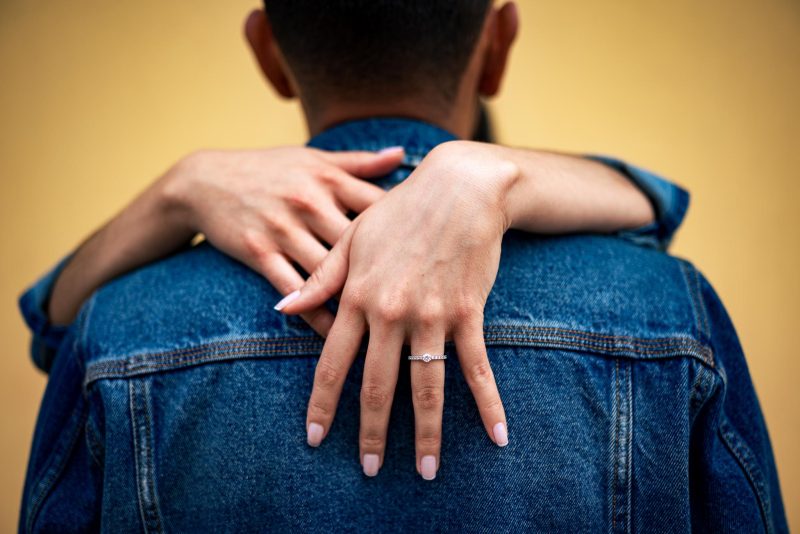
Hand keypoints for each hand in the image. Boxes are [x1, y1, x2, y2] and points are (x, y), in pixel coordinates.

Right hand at [163, 146, 403, 334]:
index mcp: (330, 178)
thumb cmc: (268, 168)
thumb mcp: (313, 158)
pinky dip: (316, 314)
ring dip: (358, 302)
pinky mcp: (259, 251)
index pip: (381, 204)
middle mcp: (311, 202)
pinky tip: (338, 336)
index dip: (413, 230)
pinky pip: (295, 288)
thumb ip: (358, 162)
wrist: (203, 178)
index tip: (438, 254)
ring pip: (330, 271)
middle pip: (362, 242)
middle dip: (393, 272)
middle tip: (424, 304)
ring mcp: (284, 228)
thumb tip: (402, 155)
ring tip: (391, 331)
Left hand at [278, 141, 519, 478]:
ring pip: (427, 387)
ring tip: (427, 471)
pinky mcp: (467, 313)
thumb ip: (319, 280)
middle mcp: (392, 313)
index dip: (323, 404)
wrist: (459, 187)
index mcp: (358, 297)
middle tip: (370, 469)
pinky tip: (497, 435)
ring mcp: (432, 316)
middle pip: (379, 387)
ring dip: (427, 435)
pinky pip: (478, 367)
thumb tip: (282, 311)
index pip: (332, 363)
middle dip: (372, 434)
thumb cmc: (400, 211)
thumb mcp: (352, 239)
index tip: (315, 437)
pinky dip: (488, 403)